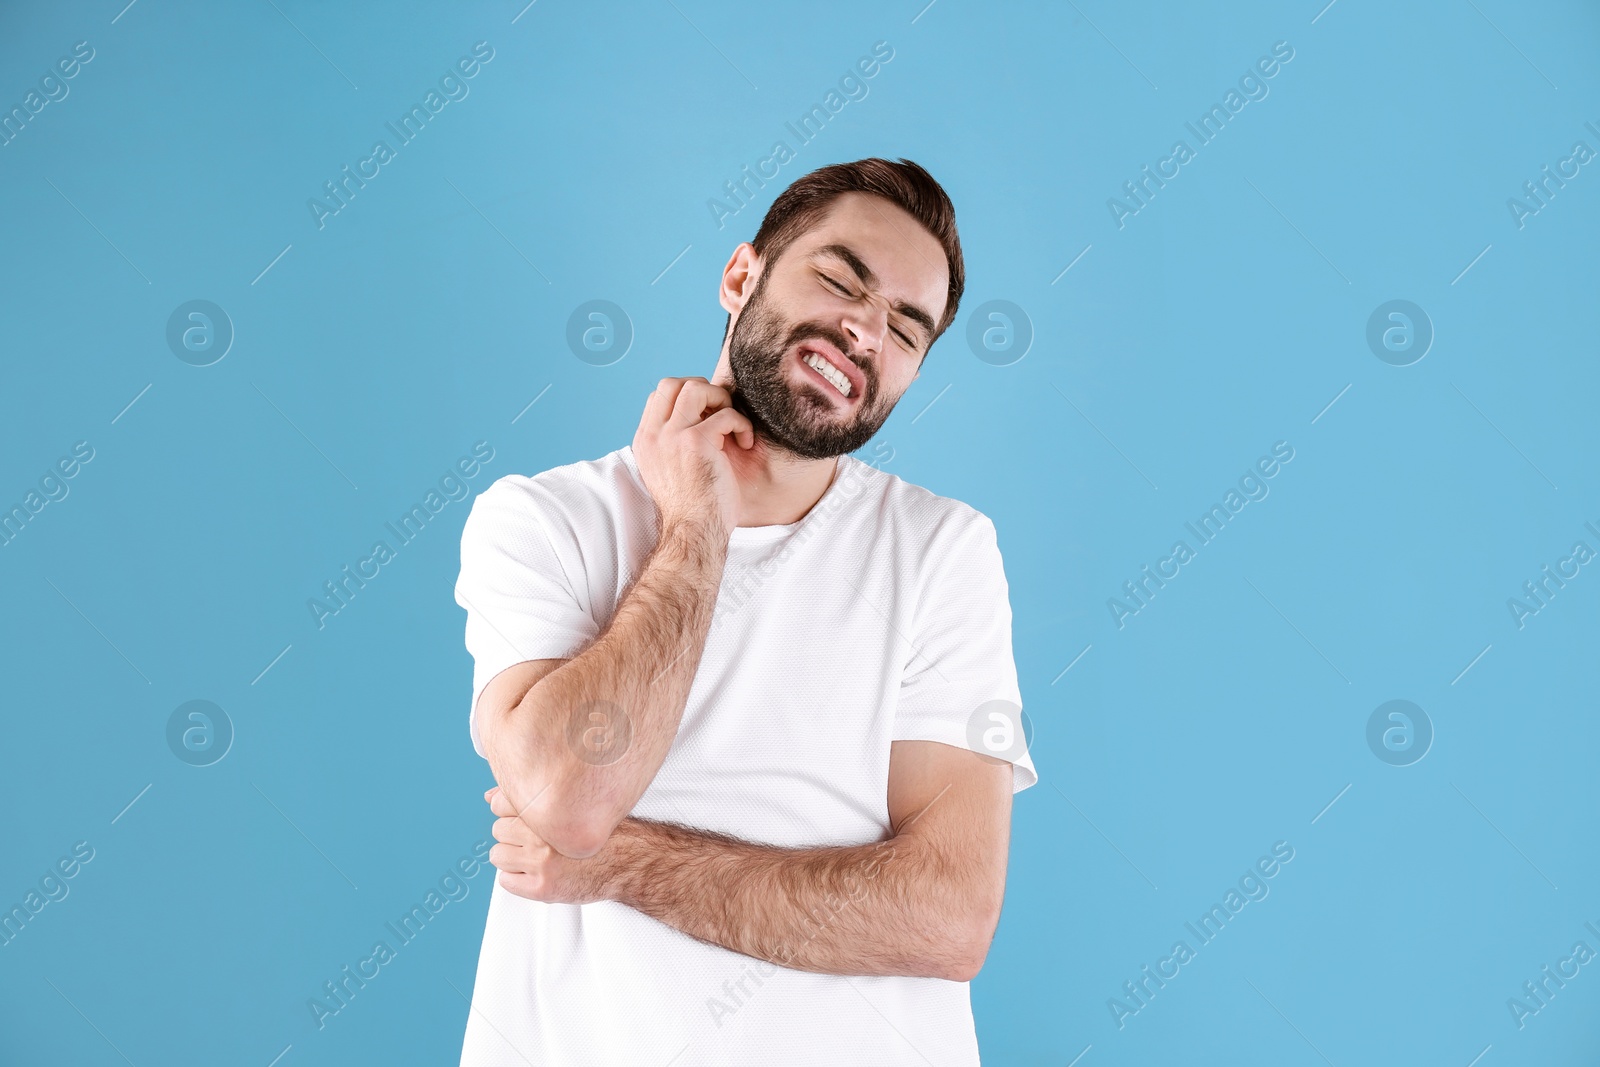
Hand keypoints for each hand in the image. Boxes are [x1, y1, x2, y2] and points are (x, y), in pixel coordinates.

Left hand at [486, 785, 614, 903]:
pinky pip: (506, 881)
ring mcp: (542, 862)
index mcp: (550, 808)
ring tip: (535, 857)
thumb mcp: (575, 803)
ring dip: (511, 857)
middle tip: (535, 840)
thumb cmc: (606, 830)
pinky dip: (517, 879)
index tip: (525, 818)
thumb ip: (533, 796)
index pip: (501, 803)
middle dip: (512, 835)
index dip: (511, 811)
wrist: (633, 862)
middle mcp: (543, 834)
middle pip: (498, 829)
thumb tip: (490, 796)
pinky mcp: (543, 888)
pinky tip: (537, 873)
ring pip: (497, 855)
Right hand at [631, 377, 753, 536]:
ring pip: (695, 388)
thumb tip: (697, 415)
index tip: (706, 417)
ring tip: (731, 422)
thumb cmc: (692, 508)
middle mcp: (654, 435)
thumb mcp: (669, 470)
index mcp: (645, 441)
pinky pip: (726, 415)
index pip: (658, 395)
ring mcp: (673, 437)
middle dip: (702, 390)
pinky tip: (746, 443)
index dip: (686, 397)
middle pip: (671, 383)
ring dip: (720, 399)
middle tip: (719, 412)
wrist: (694, 533)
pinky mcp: (697, 443)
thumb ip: (672, 443)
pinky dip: (742, 425)